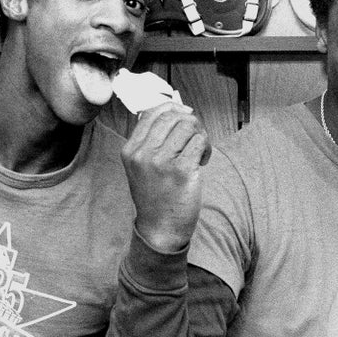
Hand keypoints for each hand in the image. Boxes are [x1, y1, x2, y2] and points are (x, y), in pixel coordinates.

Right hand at [121, 102, 210, 252]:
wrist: (160, 229)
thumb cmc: (156, 196)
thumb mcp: (141, 166)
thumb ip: (151, 140)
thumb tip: (175, 110)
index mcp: (131, 150)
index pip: (152, 112)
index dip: (173, 108)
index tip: (186, 113)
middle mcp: (143, 153)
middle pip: (172, 116)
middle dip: (190, 121)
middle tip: (197, 136)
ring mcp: (161, 162)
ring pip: (188, 126)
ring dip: (200, 134)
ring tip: (200, 151)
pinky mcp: (181, 170)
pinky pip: (199, 141)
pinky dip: (206, 148)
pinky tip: (203, 161)